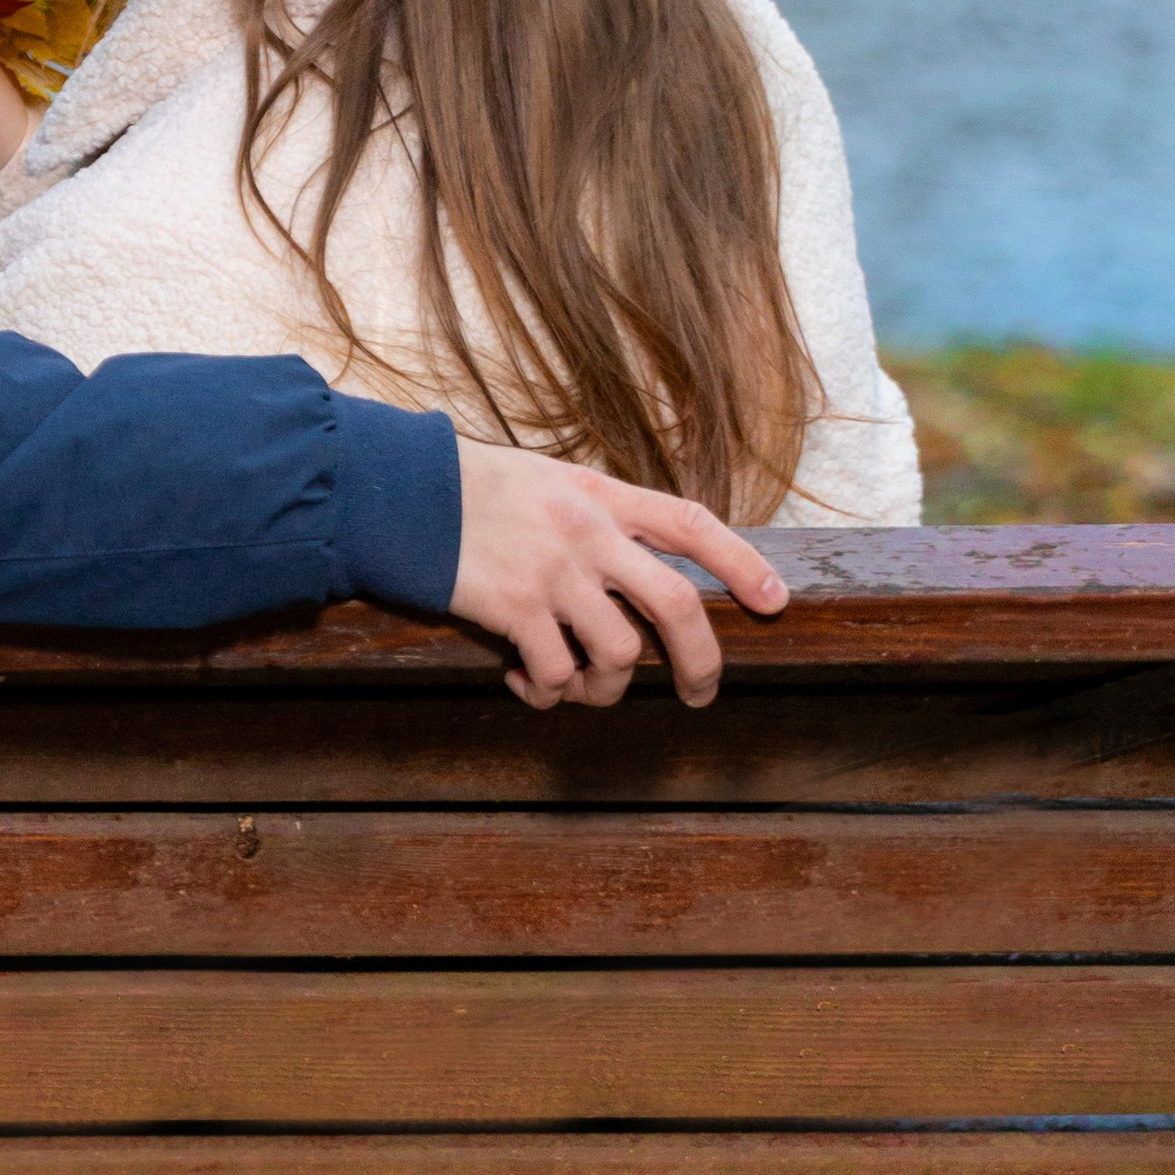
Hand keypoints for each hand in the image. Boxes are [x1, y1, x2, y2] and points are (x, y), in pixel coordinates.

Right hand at [448, 441, 787, 710]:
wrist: (398, 492)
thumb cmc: (469, 489)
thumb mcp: (544, 479)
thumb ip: (592, 514)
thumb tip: (631, 564)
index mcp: (601, 495)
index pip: (690, 523)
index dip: (741, 563)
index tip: (776, 601)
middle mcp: (588, 532)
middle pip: (676, 605)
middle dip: (700, 662)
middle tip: (698, 694)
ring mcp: (554, 570)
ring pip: (619, 653)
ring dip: (605, 688)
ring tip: (577, 687)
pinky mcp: (515, 607)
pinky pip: (556, 672)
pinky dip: (548, 692)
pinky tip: (525, 683)